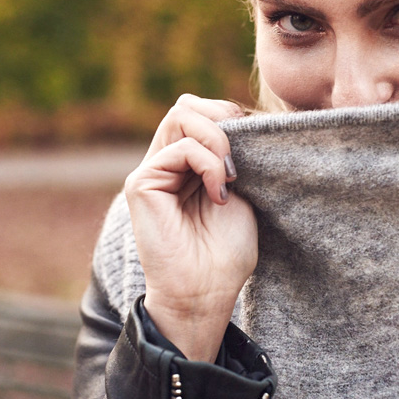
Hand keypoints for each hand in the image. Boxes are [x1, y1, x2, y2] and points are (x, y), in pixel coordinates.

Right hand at [125, 94, 257, 361]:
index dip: (231, 118)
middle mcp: (166, 163)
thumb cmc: (225, 254)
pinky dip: (208, 163)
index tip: (256, 151)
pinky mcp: (142, 183)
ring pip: (181, 114)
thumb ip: (231, 156)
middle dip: (223, 118)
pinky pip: (180, 147)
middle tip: (240, 158)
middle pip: (188, 105)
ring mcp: (152, 171)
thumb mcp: (240, 192)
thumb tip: (238, 118)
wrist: (206, 293)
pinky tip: (219, 193)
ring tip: (230, 174)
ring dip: (218, 137)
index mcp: (187, 165)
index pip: (203, 112)